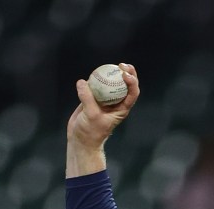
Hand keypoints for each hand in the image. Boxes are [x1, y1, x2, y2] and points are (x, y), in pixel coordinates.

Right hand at [66, 63, 138, 177]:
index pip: (132, 93)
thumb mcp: (91, 115)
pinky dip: (96, 79)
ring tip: (110, 65)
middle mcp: (116, 103)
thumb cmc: (91, 131)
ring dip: (112, 74)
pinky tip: (94, 73)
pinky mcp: (93, 99)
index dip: (132, 82)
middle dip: (127, 73)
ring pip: (112, 84)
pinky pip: (97, 86)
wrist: (81, 139)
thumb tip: (83, 82)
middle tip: (122, 64)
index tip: (124, 73)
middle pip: (126, 86)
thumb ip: (88, 99)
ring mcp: (105, 100)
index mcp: (122, 109)